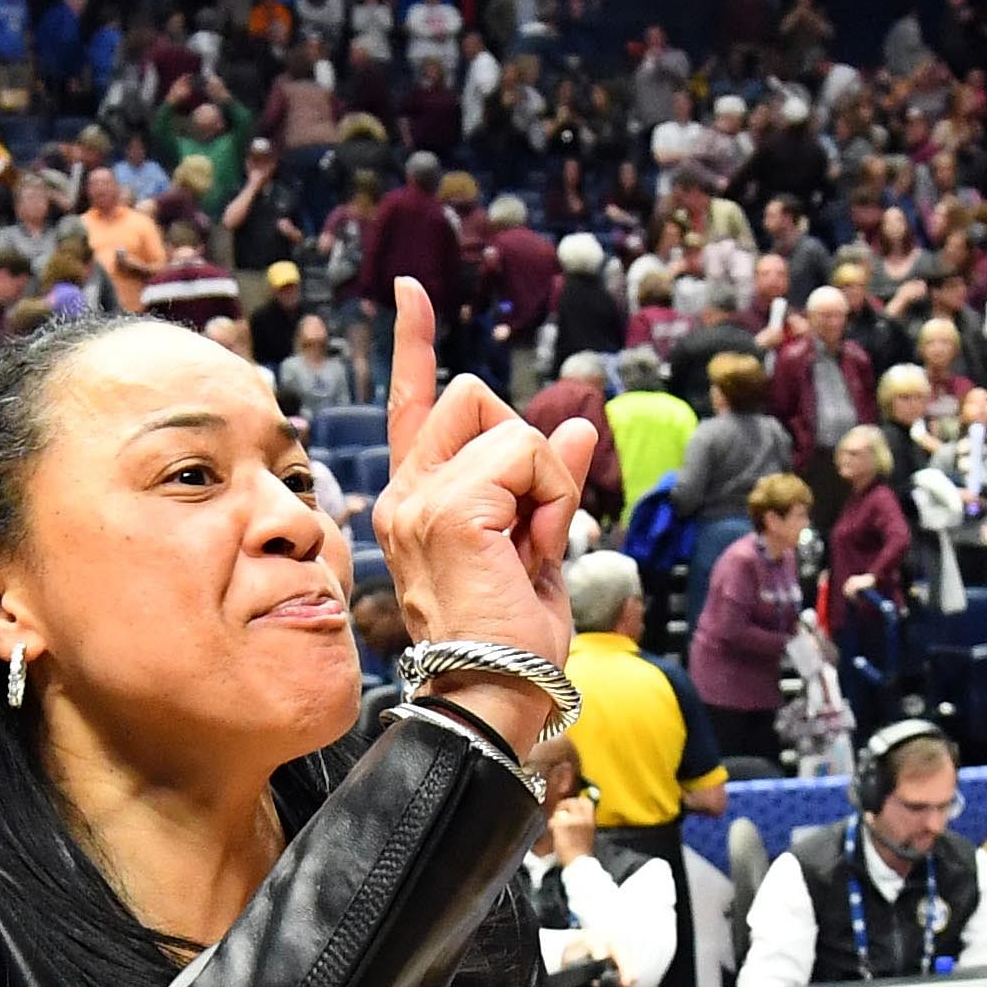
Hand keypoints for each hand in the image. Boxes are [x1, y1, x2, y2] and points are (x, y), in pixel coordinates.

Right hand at [374, 281, 587, 668]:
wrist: (496, 695)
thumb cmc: (515, 642)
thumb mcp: (540, 549)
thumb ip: (548, 483)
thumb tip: (581, 426)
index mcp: (418, 502)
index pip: (413, 405)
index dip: (415, 345)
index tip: (411, 291)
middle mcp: (405, 494)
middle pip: (472, 394)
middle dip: (526, 446)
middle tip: (534, 525)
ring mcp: (420, 499)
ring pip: (505, 421)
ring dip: (545, 478)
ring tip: (535, 546)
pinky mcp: (450, 510)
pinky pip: (526, 453)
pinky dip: (552, 495)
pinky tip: (537, 547)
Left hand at [547, 787, 596, 861]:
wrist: (578, 863)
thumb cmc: (582, 851)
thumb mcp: (588, 832)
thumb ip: (582, 820)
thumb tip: (574, 813)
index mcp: (591, 819)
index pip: (585, 801)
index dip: (575, 801)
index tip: (570, 805)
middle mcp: (582, 818)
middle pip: (571, 802)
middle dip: (564, 805)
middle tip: (560, 813)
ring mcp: (570, 821)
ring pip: (560, 811)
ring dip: (556, 817)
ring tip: (557, 827)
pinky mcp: (560, 827)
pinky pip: (552, 821)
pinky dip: (551, 826)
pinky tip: (555, 834)